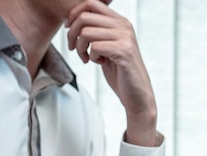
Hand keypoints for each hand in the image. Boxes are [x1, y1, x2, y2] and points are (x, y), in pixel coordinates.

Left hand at [65, 0, 157, 145]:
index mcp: (119, 21)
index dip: (74, 14)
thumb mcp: (106, 47)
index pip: (91, 3)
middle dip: (72, 33)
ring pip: (87, 32)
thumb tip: (74, 20)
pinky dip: (91, 56)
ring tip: (86, 58)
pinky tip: (98, 63)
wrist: (137, 95)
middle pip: (85, 16)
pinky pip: (95, 47)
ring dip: (80, 47)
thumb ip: (96, 32)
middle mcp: (124, 26)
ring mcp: (125, 38)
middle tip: (73, 48)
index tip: (68, 29)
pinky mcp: (124, 51)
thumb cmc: (120, 73)